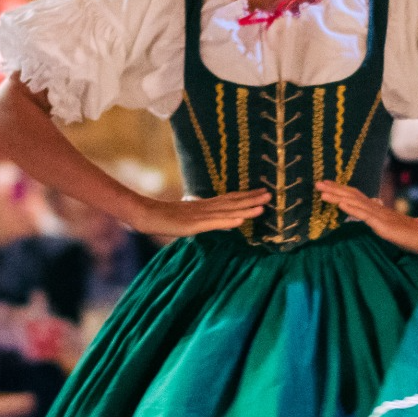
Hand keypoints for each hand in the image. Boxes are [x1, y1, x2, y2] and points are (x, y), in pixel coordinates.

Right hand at [127, 190, 270, 238]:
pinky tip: (241, 220)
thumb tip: (214, 216)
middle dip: (252, 198)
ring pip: (228, 211)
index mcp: (205, 205)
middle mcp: (206, 207)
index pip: (230, 198)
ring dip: (246, 209)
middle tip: (271, 193)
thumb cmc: (163, 217)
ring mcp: (201, 215)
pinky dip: (229, 221)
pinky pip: (215, 223)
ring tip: (263, 206)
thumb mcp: (186, 216)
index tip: (262, 192)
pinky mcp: (195, 224)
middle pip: (233, 202)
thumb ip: (200, 215)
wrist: (146, 215)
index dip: (247, 195)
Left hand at [316, 182, 417, 254]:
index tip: (325, 185)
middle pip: (351, 195)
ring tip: (323, 193)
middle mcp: (375, 208)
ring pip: (355, 203)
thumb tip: (371, 203)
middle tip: (317, 183)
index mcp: (375, 208)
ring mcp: (378, 215)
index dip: (340, 189)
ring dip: (338, 197)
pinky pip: (365, 215)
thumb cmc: (406, 232)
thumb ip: (377, 214)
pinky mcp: (382, 224)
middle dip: (334, 189)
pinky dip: (352, 209)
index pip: (354, 195)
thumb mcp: (387, 222)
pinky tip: (341, 204)